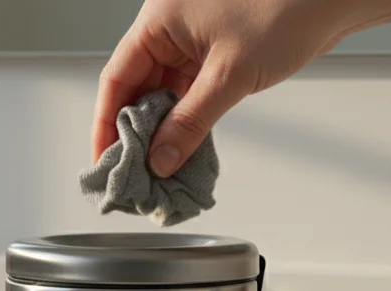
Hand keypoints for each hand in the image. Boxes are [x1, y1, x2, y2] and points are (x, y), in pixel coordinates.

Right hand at [92, 0, 360, 176]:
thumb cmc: (285, 11)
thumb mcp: (230, 76)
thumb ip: (190, 123)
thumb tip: (161, 160)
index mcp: (159, 19)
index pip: (117, 77)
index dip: (106, 124)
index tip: (104, 161)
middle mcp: (170, 27)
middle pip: (136, 88)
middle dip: (134, 133)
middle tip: (133, 174)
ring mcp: (192, 40)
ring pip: (163, 93)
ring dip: (161, 130)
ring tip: (159, 169)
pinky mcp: (215, 52)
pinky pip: (187, 91)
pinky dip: (184, 120)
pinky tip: (184, 148)